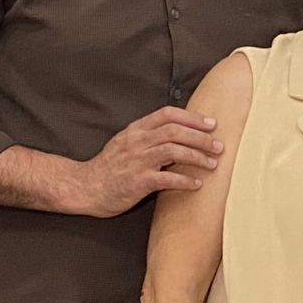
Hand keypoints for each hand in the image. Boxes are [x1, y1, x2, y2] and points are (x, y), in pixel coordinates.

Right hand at [72, 107, 222, 216]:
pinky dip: (185, 181)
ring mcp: (137, 161)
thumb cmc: (109, 168)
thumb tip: (179, 135)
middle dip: (201, 137)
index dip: (192, 117)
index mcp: (136, 130)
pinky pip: (167, 179)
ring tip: (213, 164)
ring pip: (174, 151)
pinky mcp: (138, 181)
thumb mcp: (126, 144)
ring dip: (198, 157)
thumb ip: (148, 137)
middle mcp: (137, 142)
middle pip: (175, 131)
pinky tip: (197, 184)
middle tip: (219, 146)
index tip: (211, 124)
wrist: (84, 187)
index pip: (167, 114)